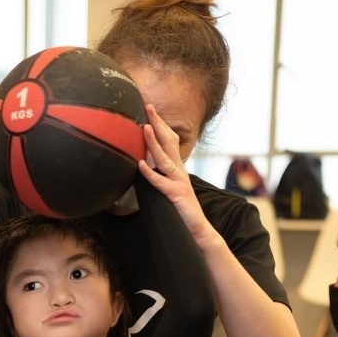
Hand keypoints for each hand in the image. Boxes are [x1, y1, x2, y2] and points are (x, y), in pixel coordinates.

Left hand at [138, 105, 209, 245]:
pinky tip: (140, 165)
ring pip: (164, 158)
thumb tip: (148, 167)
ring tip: (144, 128)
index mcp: (178, 168)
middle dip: (158, 124)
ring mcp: (178, 182)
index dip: (162, 125)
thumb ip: (163, 176)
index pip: (171, 141)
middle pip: (169, 142)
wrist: (196, 229)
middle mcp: (179, 171)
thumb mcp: (172, 188)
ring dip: (153, 142)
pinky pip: (160, 182)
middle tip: (148, 107)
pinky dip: (150, 173)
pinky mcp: (175, 195)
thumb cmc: (182, 210)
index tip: (151, 111)